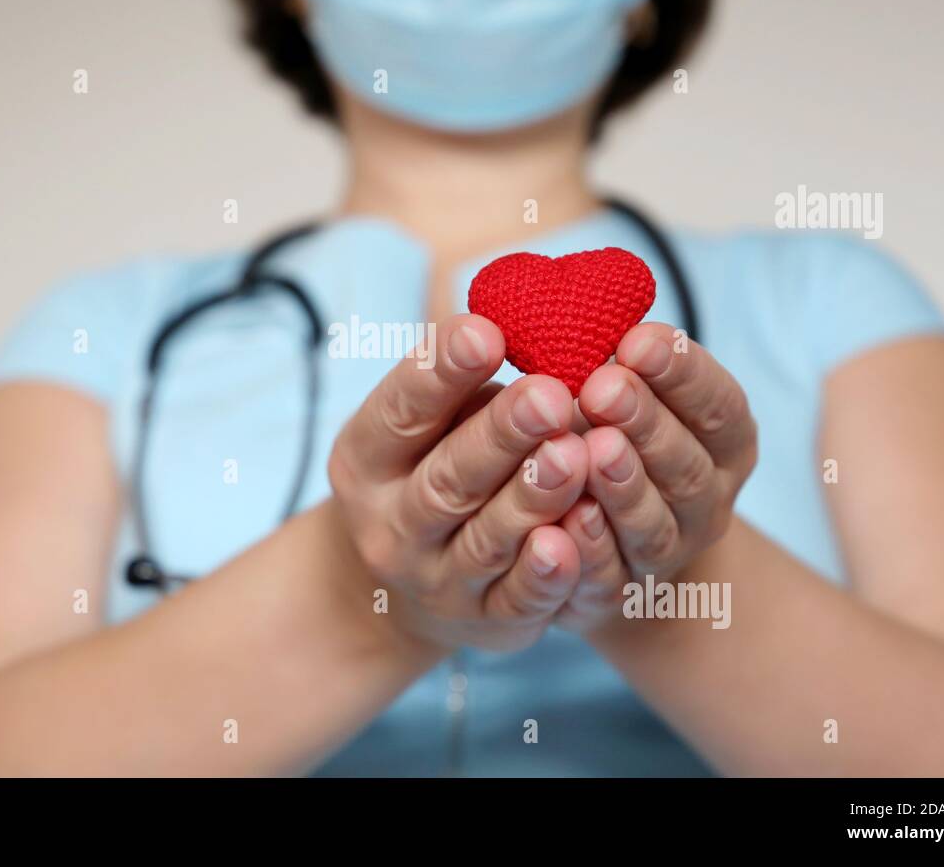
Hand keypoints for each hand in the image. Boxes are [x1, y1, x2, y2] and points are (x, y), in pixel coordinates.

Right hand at [328, 314, 589, 652]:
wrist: (400, 587)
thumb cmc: (431, 468)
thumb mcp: (427, 423)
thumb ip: (465, 383)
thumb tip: (525, 320)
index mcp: (368, 459)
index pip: (400, 411)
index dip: (440, 372)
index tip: (485, 330)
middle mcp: (392, 524)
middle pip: (448, 479)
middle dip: (500, 436)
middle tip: (549, 394)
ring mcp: (437, 580)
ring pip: (487, 540)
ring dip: (533, 497)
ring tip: (575, 453)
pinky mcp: (487, 623)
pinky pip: (519, 600)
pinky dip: (545, 574)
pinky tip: (571, 540)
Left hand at [554, 323, 758, 630]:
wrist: (606, 545)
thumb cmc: (610, 435)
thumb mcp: (624, 390)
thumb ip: (611, 358)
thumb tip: (569, 293)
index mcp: (722, 440)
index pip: (718, 404)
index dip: (683, 372)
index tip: (636, 338)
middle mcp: (706, 498)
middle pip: (687, 464)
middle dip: (647, 422)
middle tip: (603, 385)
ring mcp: (667, 552)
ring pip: (654, 524)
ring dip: (624, 486)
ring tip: (591, 450)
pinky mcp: (619, 593)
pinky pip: (607, 577)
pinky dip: (588, 552)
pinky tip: (563, 523)